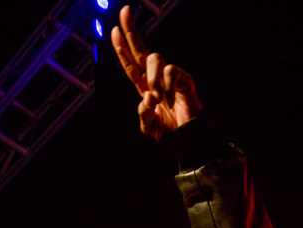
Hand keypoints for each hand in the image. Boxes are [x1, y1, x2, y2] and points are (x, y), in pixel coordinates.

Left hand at [111, 5, 201, 139]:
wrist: (188, 140)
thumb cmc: (170, 132)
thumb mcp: (149, 126)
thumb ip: (143, 114)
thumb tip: (146, 98)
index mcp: (145, 88)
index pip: (130, 65)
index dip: (122, 48)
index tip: (114, 30)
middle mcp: (156, 79)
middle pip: (141, 50)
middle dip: (131, 31)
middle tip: (125, 12)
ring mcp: (169, 77)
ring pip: (154, 58)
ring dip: (151, 77)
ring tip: (157, 97)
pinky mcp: (183, 78)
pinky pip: (170, 70)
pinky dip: (167, 85)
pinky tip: (170, 98)